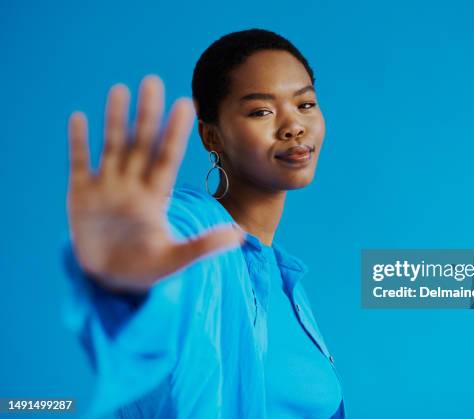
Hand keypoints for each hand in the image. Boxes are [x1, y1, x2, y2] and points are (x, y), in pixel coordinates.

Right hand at [66, 75, 243, 292]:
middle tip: (153, 81)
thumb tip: (241, 235)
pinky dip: (78, 144)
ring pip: (112, 147)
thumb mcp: (176, 260)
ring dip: (115, 120)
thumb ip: (204, 246)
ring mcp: (107, 189)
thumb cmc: (146, 271)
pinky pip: (79, 164)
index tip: (187, 104)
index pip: (167, 159)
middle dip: (147, 115)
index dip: (176, 133)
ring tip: (120, 89)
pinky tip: (78, 117)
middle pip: (141, 144)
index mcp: (156, 198)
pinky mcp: (81, 196)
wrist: (111, 283)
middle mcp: (133, 187)